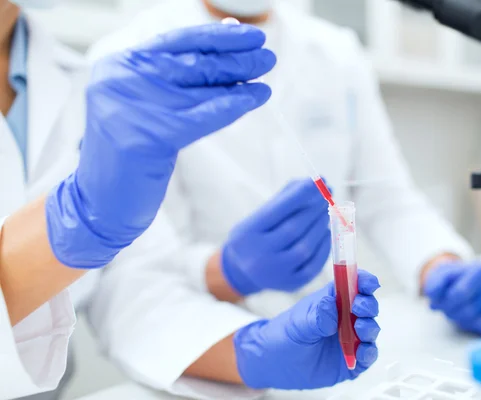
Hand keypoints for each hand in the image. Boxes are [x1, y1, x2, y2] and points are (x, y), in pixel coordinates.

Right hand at [45, 24, 275, 268]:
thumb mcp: (148, 108)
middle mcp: (122, 78)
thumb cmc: (129, 157)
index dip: (217, 36)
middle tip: (268, 57)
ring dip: (241, 79)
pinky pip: (204, 115)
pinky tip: (255, 98)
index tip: (249, 36)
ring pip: (201, 86)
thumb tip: (224, 47)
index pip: (177, 41)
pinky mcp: (149, 135)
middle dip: (236, 58)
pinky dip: (233, 105)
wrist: (100, 204)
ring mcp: (132, 105)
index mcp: (119, 65)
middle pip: (192, 61)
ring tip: (266, 76)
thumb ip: (179, 78)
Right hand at [221, 178, 330, 294]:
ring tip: (324, 213)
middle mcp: (259, 255)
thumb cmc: (256, 235)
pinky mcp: (290, 284)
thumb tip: (317, 183)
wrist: (241, 270)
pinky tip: (324, 233)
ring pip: (305, 247)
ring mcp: (275, 273)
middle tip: (327, 196)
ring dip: (320, 226)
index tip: (318, 181)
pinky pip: (313, 265)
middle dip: (314, 209)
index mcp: (248, 233)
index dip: (300, 195)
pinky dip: (323, 246)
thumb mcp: (260, 214)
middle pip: (293, 228)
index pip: (277, 210)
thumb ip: (286, 198)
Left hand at [234, 270, 380, 389]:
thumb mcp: (298, 324)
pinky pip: (368, 355)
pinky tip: (361, 352)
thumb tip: (331, 305)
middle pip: (367, 305)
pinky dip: (369, 352)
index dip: (364, 281)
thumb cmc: (286, 335)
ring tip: (359, 328)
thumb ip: (316, 317)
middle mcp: (347, 317)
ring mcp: (351, 338)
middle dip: (368, 304)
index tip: (369, 284)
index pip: (355, 285)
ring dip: (369, 327)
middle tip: (359, 307)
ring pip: (370, 329)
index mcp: (334, 299)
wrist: (276, 363)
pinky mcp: (353, 359)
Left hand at [424, 261, 480, 334]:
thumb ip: (435, 282)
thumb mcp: (441, 273)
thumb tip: (432, 295)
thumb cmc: (455, 277)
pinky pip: (480, 326)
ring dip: (456, 317)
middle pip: (467, 310)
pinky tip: (464, 314)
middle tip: (441, 307)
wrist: (472, 280)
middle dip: (449, 311)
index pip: (460, 293)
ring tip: (452, 308)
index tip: (434, 302)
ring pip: (473, 320)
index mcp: (480, 270)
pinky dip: (467, 323)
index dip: (443, 302)